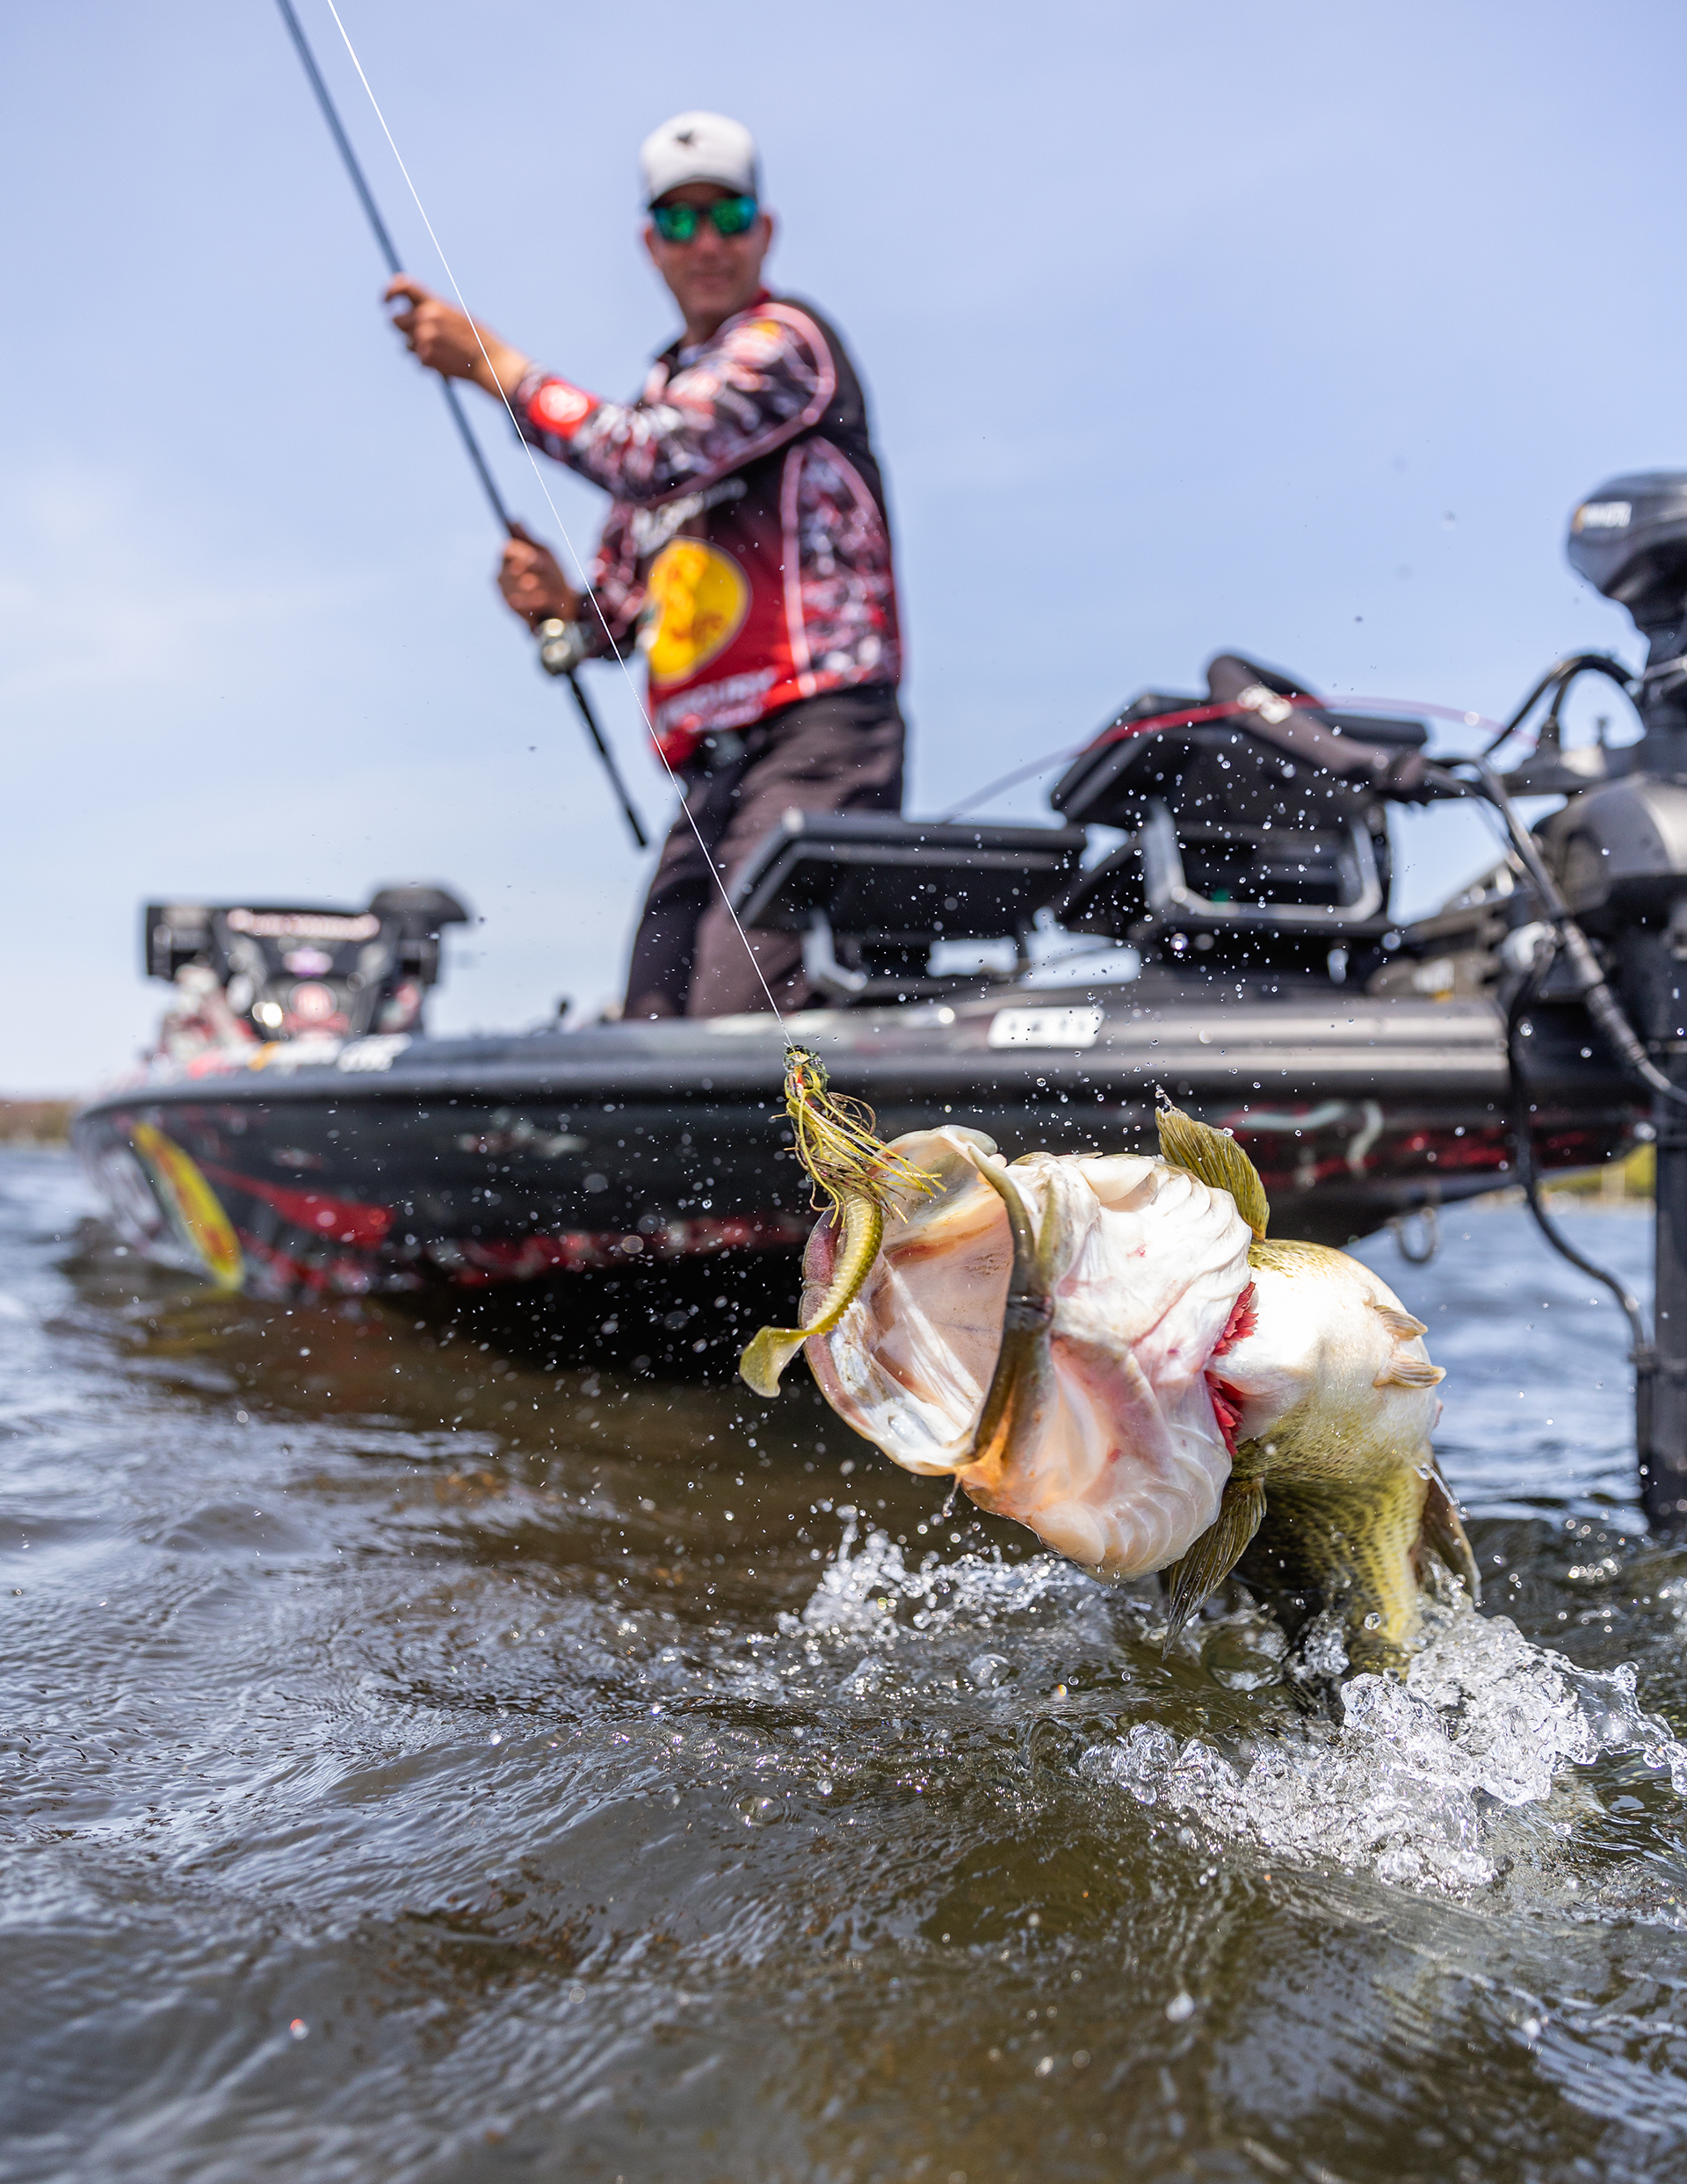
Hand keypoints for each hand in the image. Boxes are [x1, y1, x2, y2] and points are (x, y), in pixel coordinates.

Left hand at [383, 276, 529, 398]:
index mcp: (433, 303)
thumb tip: (411, 312)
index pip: (402, 286)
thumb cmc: (474, 338)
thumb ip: (432, 311)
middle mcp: (425, 317)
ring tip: (440, 350)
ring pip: (405, 343)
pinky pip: (417, 359)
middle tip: (420, 335)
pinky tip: (445, 361)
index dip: (389, 291)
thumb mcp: (454, 315)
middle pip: (395, 321)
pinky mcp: (425, 356)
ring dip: (416, 347)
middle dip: (403, 328)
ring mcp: (423, 337)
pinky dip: (427, 361)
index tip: (384, 302)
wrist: (487, 360)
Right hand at [498, 523, 581, 628]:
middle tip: (538, 577)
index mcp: (510, 556)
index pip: (507, 549)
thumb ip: (529, 539)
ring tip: (544, 589)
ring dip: (532, 588)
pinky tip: (543, 600)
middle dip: (526, 574)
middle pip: (507, 570)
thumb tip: (514, 520)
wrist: (563, 603)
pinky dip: (532, 601)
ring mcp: (504, 590)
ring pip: (511, 587)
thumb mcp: (545, 553)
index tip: (535, 557)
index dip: (520, 553)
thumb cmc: (552, 575)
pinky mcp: (509, 606)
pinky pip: (516, 602)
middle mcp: (502, 573)